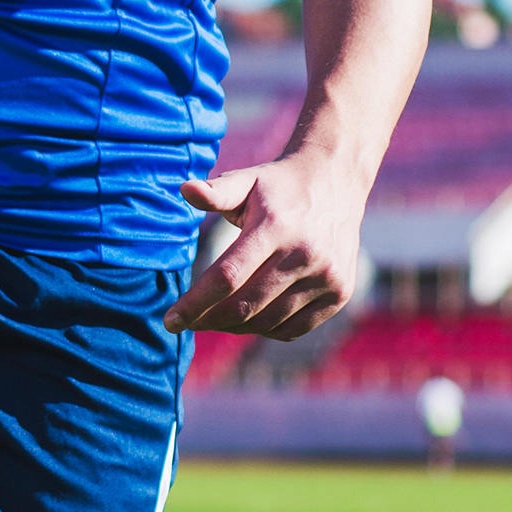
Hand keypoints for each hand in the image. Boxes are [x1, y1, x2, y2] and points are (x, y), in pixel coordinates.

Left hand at [164, 151, 365, 340]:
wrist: (335, 183)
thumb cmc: (277, 185)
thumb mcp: (246, 180)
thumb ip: (216, 191)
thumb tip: (184, 189)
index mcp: (276, 227)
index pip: (227, 276)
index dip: (196, 302)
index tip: (171, 320)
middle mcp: (305, 255)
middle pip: (247, 305)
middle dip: (209, 319)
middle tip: (186, 323)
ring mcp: (327, 278)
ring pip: (269, 321)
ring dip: (235, 327)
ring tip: (211, 320)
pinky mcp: (340, 293)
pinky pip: (295, 328)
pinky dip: (266, 331)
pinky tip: (246, 321)